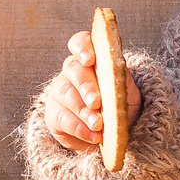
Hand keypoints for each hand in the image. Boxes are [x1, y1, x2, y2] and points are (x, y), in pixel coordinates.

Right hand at [43, 27, 141, 156]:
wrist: (113, 131)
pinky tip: (93, 137)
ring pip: (65, 95)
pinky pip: (62, 119)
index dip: (82, 47)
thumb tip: (117, 74)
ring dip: (82, 111)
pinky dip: (79, 129)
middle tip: (97, 102)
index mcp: (91, 58)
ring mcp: (60, 92)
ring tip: (98, 125)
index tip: (90, 59)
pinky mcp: (53, 114)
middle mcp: (72, 72)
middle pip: (72, 70)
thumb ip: (121, 79)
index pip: (80, 42)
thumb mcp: (126, 89)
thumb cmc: (119, 103)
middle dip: (85, 86)